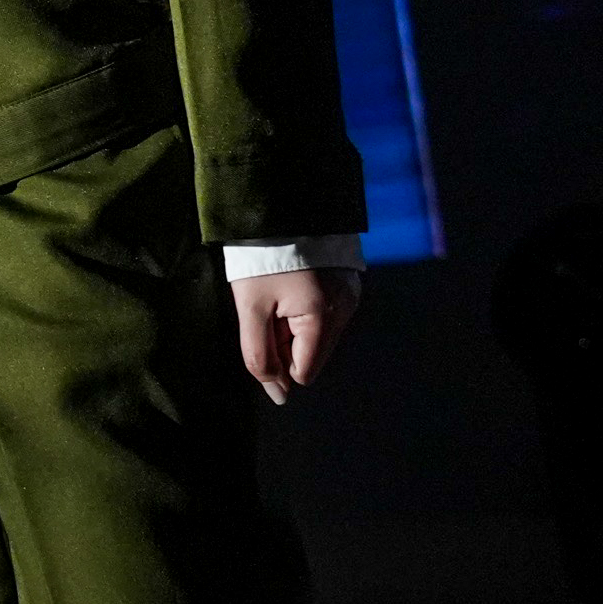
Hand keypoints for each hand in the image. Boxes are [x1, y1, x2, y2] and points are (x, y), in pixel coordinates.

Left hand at [233, 266, 359, 404]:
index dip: (277, 358)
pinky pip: (326, 314)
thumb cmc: (260, 258)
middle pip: (312, 353)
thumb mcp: (250, 309)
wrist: (276, 207)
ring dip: (294, 324)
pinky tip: (293, 284)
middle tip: (270, 305)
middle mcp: (346, 308)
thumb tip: (279, 396)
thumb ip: (261, 357)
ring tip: (280, 290)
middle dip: (286, 339)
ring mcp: (351, 295)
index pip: (302, 370)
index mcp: (324, 316)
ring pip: (318, 334)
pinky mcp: (349, 284)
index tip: (264, 325)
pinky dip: (305, 309)